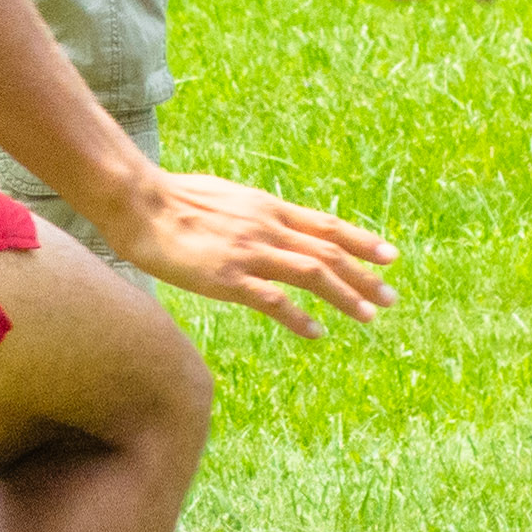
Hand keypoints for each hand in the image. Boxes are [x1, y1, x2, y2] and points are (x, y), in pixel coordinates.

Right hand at [96, 172, 395, 338]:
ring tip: (369, 316)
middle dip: (364, 275)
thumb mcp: (226, 198)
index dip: (361, 241)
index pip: (325, 225)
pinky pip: (273, 300)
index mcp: (267, 207)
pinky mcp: (227, 277)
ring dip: (345, 295)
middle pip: (327, 252)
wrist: (140, 203)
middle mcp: (266, 227)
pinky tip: (317, 333)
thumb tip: (269, 222)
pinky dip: (299, 317)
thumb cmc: (174, 200)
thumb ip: (253, 213)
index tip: (391, 256)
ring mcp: (249, 252)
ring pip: (311, 273)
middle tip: (392, 298)